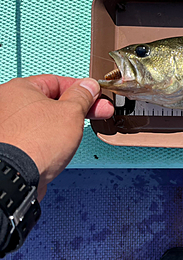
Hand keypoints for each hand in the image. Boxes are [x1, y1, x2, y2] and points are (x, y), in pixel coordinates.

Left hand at [0, 75, 114, 199]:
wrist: (15, 177)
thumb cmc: (34, 142)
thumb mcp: (71, 112)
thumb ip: (82, 96)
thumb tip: (88, 86)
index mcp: (19, 89)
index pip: (57, 81)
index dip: (81, 89)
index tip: (95, 96)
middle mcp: (7, 105)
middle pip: (51, 100)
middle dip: (78, 108)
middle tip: (97, 112)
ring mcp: (7, 127)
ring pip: (44, 120)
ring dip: (64, 124)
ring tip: (78, 132)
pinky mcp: (10, 147)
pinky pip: (36, 136)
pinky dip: (50, 138)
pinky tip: (62, 145)